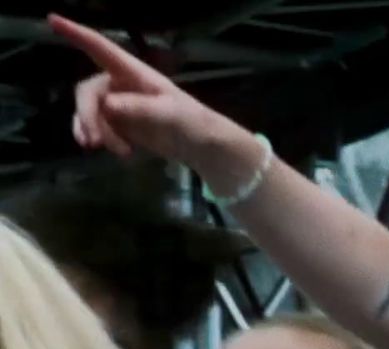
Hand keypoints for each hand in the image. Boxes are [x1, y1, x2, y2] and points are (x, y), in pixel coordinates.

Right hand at [49, 14, 246, 169]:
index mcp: (133, 72)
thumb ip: (139, 108)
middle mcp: (120, 84)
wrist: (201, 146)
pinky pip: (96, 128)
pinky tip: (119, 152)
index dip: (76, 33)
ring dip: (95, 132)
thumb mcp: (170, 113)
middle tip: (94, 142)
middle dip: (87, 116)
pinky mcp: (118, 124)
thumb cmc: (191, 121)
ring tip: (116, 151)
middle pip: (87, 93)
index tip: (52, 19)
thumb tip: (108, 104)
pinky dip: (100, 139)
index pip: (101, 49)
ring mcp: (117, 104)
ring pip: (89, 113)